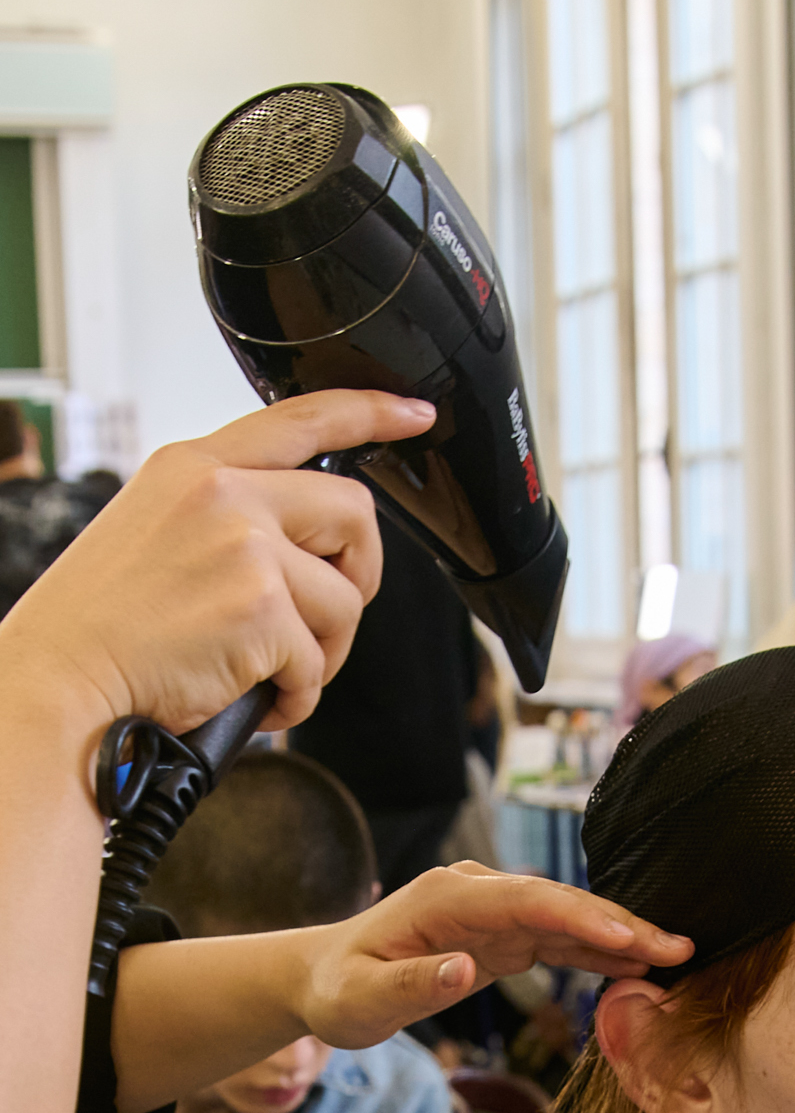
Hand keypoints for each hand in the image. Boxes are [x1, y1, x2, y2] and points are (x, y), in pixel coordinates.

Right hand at [0, 390, 435, 738]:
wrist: (63, 679)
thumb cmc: (103, 626)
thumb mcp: (155, 530)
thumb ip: (225, 516)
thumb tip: (302, 547)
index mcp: (194, 467)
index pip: (302, 420)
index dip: (371, 413)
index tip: (414, 414)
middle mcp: (223, 494)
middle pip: (354, 515)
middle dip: (357, 575)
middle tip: (322, 619)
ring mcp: (246, 547)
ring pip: (345, 600)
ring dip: (322, 651)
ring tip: (271, 672)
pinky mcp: (262, 610)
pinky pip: (318, 664)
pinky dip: (295, 696)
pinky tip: (254, 699)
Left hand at [294, 861, 694, 1044]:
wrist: (324, 977)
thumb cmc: (339, 989)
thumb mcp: (361, 1000)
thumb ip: (413, 985)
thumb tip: (466, 970)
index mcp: (447, 897)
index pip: (528, 901)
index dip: (582, 917)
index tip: (631, 938)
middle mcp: (477, 892)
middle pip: (562, 902)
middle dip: (623, 923)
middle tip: (680, 948)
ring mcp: (494, 910)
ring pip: (569, 919)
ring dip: (622, 936)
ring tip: (677, 956)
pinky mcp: (504, 934)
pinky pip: (560, 940)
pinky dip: (598, 951)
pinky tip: (638, 964)